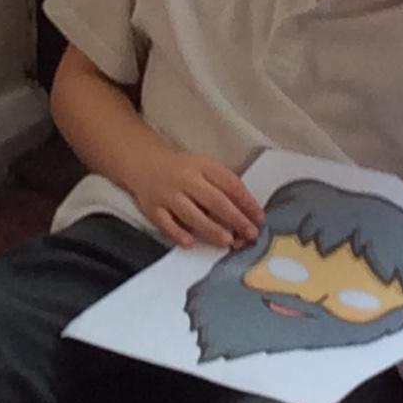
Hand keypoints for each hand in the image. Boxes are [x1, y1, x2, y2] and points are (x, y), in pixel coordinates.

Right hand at [121, 146, 260, 249]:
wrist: (144, 161)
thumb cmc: (182, 169)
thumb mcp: (204, 167)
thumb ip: (222, 185)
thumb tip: (246, 213)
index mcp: (203, 166)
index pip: (229, 183)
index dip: (246, 201)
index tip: (259, 217)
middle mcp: (186, 179)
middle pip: (214, 200)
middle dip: (235, 218)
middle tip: (250, 234)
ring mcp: (168, 194)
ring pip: (191, 213)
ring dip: (211, 228)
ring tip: (228, 241)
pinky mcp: (152, 207)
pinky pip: (165, 222)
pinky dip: (177, 232)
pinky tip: (190, 242)